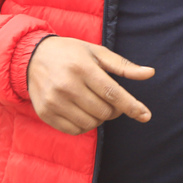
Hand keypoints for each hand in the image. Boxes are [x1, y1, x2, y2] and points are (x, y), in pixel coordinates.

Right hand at [27, 36, 153, 135]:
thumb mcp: (97, 53)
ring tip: (94, 103)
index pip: (113, 93)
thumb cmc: (71, 53)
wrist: (32, 57)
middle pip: (104, 110)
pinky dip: (84, 125)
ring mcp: (54, 101)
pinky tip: (82, 111)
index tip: (146, 116)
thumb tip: (150, 73)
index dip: (131, 106)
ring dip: (100, 118)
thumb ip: (123, 66)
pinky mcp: (45, 113)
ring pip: (91, 123)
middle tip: (110, 100)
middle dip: (114, 109)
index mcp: (82, 67)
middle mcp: (67, 85)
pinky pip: (75, 130)